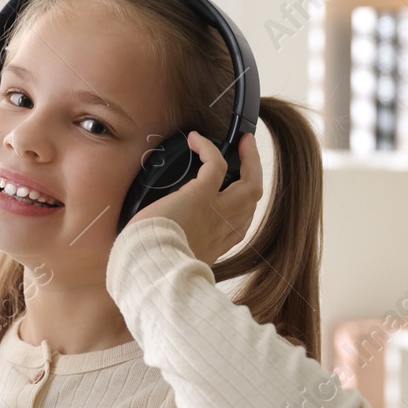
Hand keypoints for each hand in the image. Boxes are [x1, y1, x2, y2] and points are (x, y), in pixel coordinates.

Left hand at [128, 132, 263, 264]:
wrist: (152, 268)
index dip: (242, 207)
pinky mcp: (202, 196)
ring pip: (250, 183)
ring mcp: (217, 212)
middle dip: (254, 175)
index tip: (234, 193)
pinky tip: (196, 139)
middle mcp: (223, 230)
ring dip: (250, 159)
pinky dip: (208, 148)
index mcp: (215, 247)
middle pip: (253, 201)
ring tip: (244, 141)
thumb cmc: (153, 266)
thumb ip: (174, 252)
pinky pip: (216, 164)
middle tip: (248, 155)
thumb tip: (156, 245)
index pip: (239, 226)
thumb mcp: (171, 261)